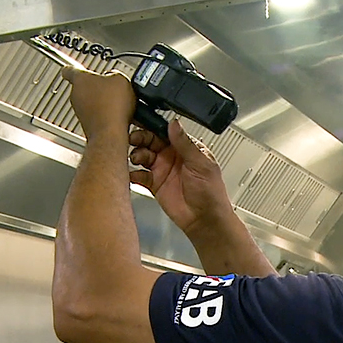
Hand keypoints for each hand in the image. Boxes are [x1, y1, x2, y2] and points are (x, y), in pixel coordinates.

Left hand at [60, 67, 135, 138]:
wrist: (110, 133)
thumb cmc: (111, 107)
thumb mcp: (120, 79)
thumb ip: (114, 75)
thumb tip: (114, 78)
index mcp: (80, 80)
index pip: (70, 70)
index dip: (72, 68)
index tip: (70, 68)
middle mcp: (76, 96)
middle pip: (85, 87)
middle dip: (98, 87)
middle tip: (111, 88)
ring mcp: (81, 112)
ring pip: (92, 102)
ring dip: (103, 102)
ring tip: (118, 104)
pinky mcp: (88, 125)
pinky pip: (97, 115)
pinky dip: (106, 115)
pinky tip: (118, 116)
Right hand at [129, 120, 233, 235]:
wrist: (205, 220)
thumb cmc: (211, 192)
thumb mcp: (200, 163)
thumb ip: (185, 144)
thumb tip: (174, 124)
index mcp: (186, 148)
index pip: (166, 131)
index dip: (153, 126)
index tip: (142, 123)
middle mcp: (172, 156)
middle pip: (150, 141)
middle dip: (140, 138)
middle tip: (133, 139)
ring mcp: (162, 169)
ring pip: (143, 155)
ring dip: (136, 154)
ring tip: (136, 158)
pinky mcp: (154, 184)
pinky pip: (140, 175)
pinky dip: (133, 173)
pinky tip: (132, 174)